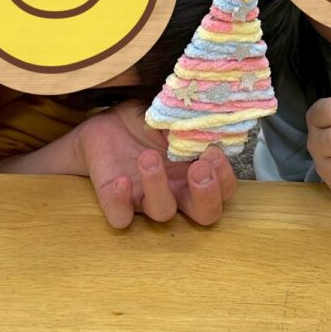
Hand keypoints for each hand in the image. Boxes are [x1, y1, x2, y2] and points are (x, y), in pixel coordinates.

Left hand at [73, 100, 237, 227]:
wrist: (106, 123)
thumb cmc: (145, 120)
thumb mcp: (170, 114)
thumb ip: (189, 121)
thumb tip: (206, 116)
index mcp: (194, 170)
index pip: (223, 189)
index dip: (223, 178)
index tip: (212, 151)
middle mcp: (176, 190)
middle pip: (205, 214)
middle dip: (207, 195)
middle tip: (198, 169)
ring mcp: (147, 198)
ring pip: (163, 212)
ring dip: (159, 187)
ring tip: (148, 157)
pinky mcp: (116, 200)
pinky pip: (122, 217)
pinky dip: (121, 201)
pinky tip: (121, 180)